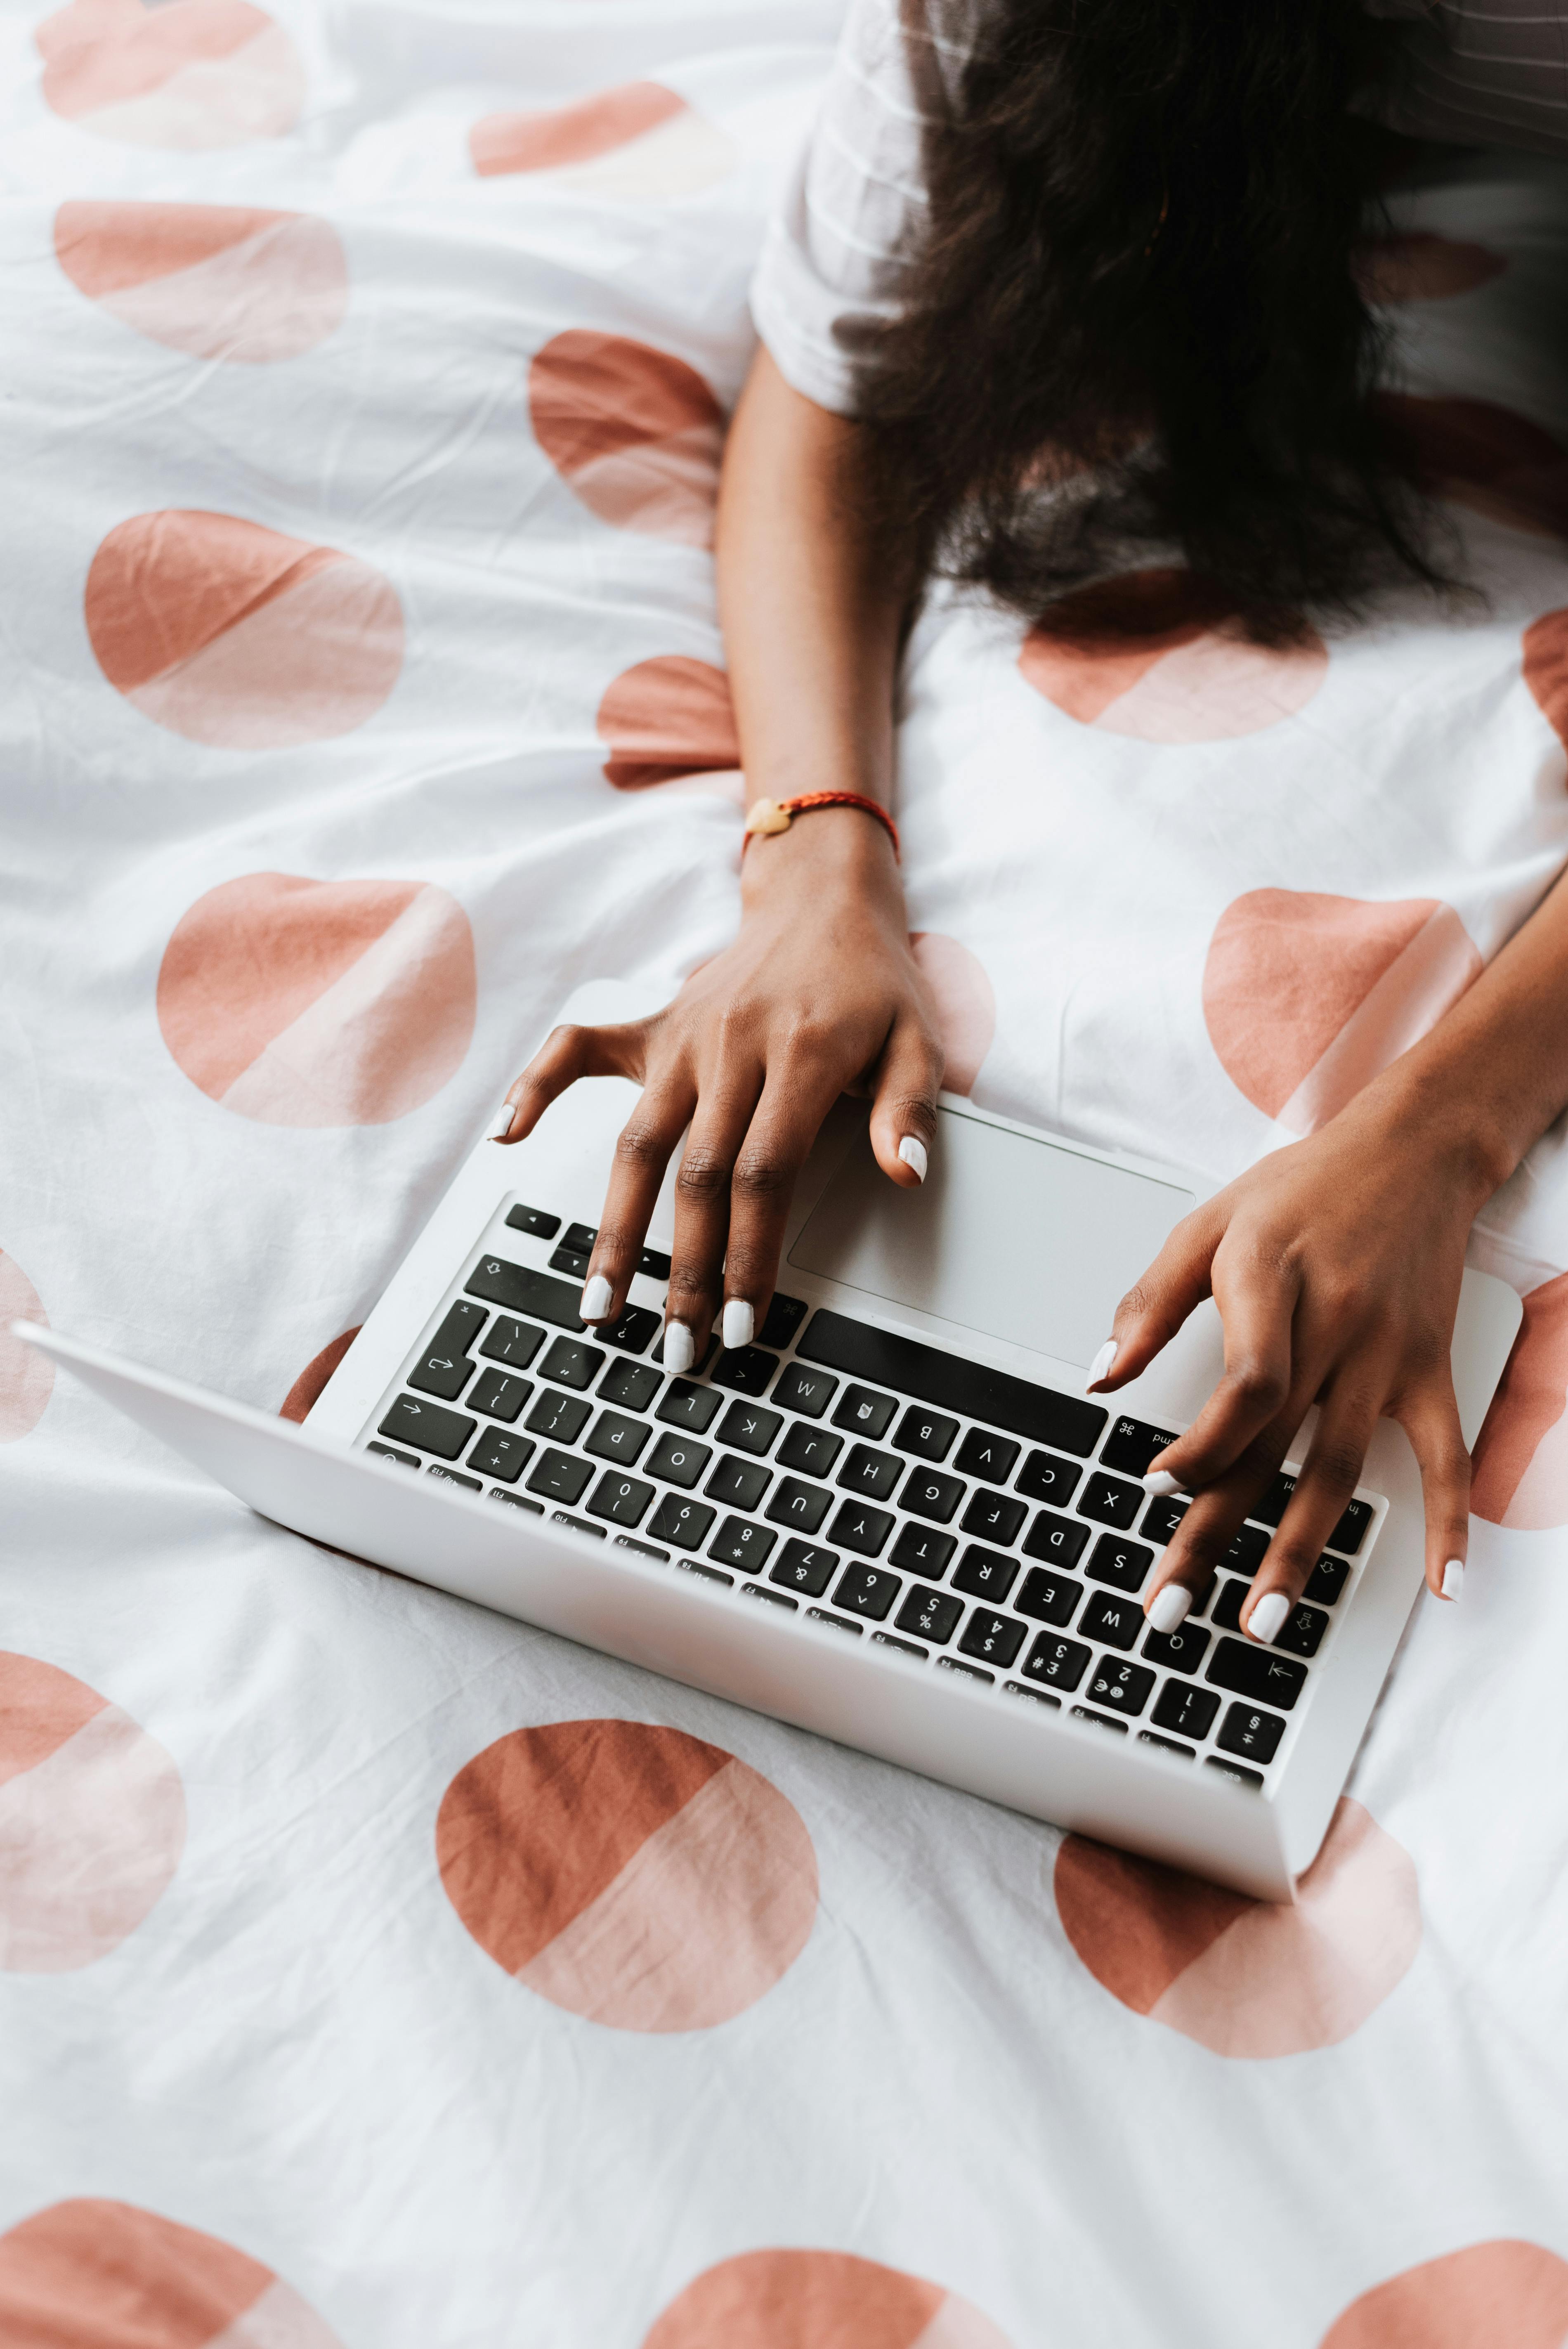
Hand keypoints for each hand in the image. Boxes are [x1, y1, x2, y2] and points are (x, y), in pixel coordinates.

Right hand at [494, 807, 943, 1367]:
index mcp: (801, 1055)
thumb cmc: (873, 980)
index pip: (765, 1174)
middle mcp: (731, 1048)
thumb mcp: (920, 1037)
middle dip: (683, 1270)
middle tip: (679, 1348)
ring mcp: (683, 1037)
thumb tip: (909, 1173)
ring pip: (636, 1141)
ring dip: (613, 1229)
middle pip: (696, 1175)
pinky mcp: (652, 1025)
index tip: (741, 1321)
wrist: (825, 899)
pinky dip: (536, 1086)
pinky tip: (506, 1135)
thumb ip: (909, 1109)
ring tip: (599, 1304)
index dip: (747, 1253)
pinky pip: (577, 1049)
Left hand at [1096, 1087, 1492, 1643]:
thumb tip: (1098, 1378)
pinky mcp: (1430, 1368)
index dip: (1202, 1445)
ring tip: (1263, 1620)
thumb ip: (1149, 1303)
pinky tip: (1447, 1586)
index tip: (1157, 1489)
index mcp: (1269, 1281)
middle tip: (1172, 1609)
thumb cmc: (1299, 1188)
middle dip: (1217, 1534)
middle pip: (1272, 1448)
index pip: (1246, 1385)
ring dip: (1301, 1552)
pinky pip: (1446, 1456)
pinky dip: (1451, 1523)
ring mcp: (1388, 1353)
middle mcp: (1333, 1325)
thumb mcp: (1206, 1224)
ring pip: (1341, 1470)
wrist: (1413, 1150)